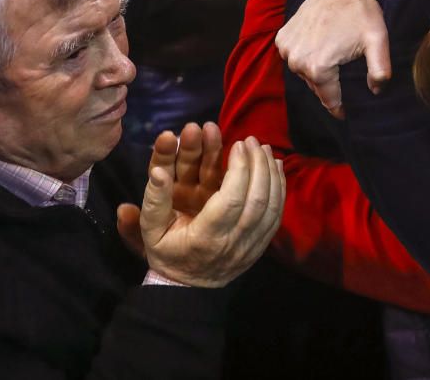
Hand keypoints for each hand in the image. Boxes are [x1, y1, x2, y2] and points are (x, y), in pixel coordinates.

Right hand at [121, 127, 284, 286]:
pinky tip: (275, 167)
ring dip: (271, 173)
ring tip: (264, 148)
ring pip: (271, 207)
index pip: (231, 199)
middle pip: (256, 200)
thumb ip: (154, 199)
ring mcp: (251, 246)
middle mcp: (233, 242)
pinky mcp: (261, 245)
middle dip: (257, 165)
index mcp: (206, 237)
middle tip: (251, 140)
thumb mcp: (150, 229)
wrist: (187, 288)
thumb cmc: (167, 252)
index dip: (239, 169)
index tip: (238, 144)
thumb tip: (159, 170)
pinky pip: (276, 215)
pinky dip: (279, 188)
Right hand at [275, 0, 394, 116]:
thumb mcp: (378, 42)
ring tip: (333, 57)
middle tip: (344, 74)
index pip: (330, 100)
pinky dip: (305, 56)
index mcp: (318, 68)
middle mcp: (297, 61)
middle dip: (330, 85)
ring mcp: (286, 49)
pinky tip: (319, 46)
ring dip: (317, 70)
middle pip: (316, 86)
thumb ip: (380, 71)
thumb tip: (377, 91)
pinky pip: (294, 58)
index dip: (340, 107)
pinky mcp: (282, 38)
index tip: (347, 112)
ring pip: (304, 72)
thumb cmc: (361, 12)